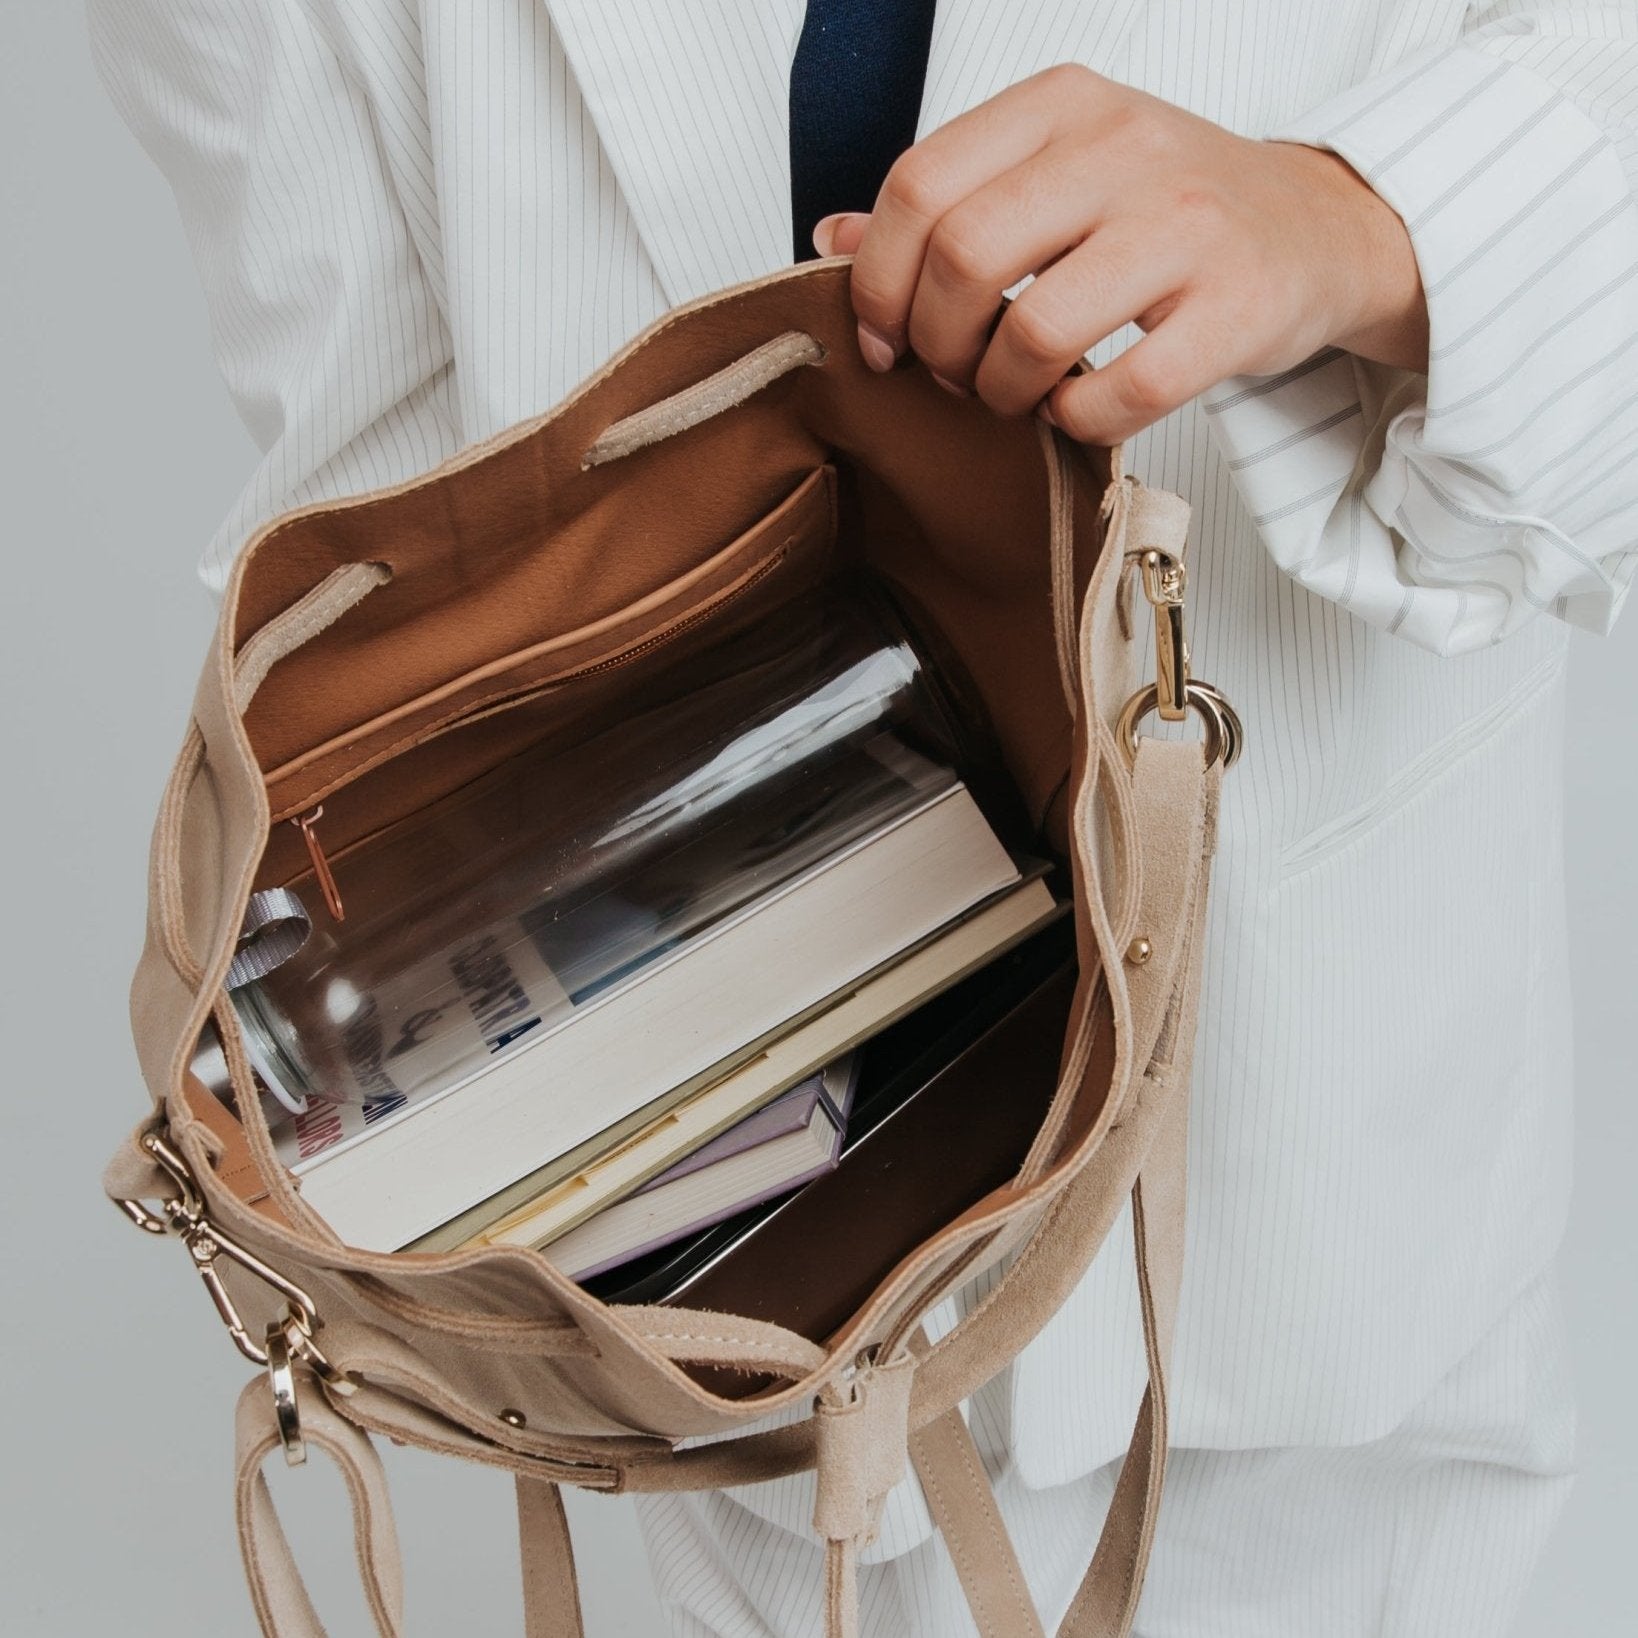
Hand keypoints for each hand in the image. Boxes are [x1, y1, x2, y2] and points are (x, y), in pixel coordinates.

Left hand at [813, 64, 1427, 444]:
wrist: (1316, 229)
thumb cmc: (1169, 211)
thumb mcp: (1057, 175)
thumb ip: (949, 204)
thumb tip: (832, 239)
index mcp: (1064, 105)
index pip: (920, 184)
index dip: (877, 281)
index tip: (882, 337)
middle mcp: (1126, 148)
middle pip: (964, 258)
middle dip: (935, 343)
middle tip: (952, 373)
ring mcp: (1188, 228)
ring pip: (1036, 332)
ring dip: (1001, 390)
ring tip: (1015, 392)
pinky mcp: (1236, 310)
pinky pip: (1118, 395)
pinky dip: (1076, 421)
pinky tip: (1076, 407)